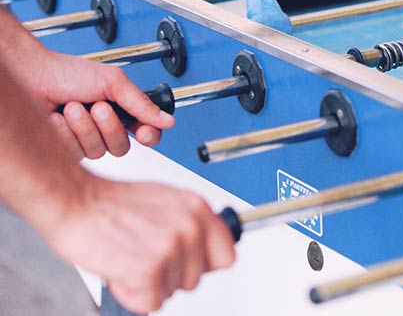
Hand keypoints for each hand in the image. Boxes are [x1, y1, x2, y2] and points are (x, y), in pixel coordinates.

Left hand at [30, 51, 174, 159]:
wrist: (32, 76)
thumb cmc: (67, 73)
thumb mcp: (113, 83)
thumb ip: (142, 103)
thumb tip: (167, 119)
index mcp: (123, 110)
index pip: (146, 133)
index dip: (148, 136)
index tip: (143, 132)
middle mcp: (106, 127)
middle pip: (122, 147)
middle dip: (108, 125)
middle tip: (97, 106)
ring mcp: (86, 139)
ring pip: (98, 151)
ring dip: (84, 127)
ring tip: (72, 107)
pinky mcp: (66, 148)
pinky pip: (76, 154)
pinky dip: (66, 133)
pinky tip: (58, 119)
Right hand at [45, 177, 235, 313]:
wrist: (74, 200)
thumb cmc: (110, 204)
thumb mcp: (165, 202)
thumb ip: (190, 223)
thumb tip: (207, 247)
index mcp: (198, 208)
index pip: (226, 255)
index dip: (203, 264)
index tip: (186, 262)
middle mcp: (190, 226)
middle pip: (197, 279)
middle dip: (169, 275)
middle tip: (143, 254)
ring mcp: (171, 248)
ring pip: (173, 291)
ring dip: (148, 283)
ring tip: (129, 256)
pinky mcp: (149, 269)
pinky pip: (151, 303)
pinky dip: (131, 295)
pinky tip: (120, 271)